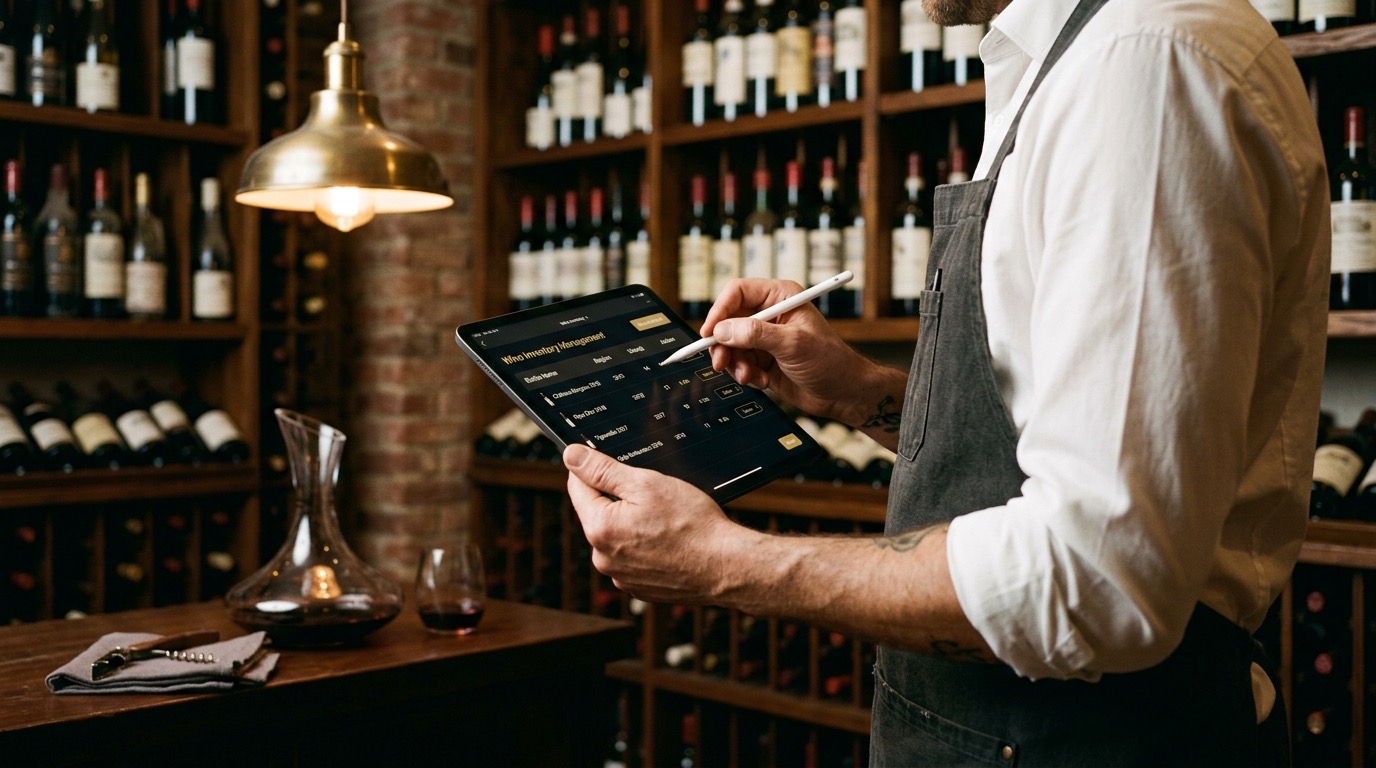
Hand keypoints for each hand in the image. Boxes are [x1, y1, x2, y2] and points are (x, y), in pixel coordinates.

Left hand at [563, 444, 756, 603]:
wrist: (726, 567)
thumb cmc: (693, 525)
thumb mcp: (647, 484)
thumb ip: (603, 469)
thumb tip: (571, 456)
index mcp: (600, 528)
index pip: (578, 487)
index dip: (593, 469)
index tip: (610, 463)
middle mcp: (603, 558)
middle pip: (597, 513)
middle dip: (617, 500)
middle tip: (652, 495)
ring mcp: (620, 577)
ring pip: (615, 537)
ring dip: (631, 525)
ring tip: (665, 522)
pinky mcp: (637, 588)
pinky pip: (631, 558)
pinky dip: (644, 548)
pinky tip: (668, 542)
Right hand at [703, 278, 879, 424]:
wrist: (842, 394)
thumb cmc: (829, 361)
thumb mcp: (792, 344)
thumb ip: (756, 335)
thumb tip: (722, 330)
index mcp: (781, 296)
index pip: (738, 293)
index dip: (720, 311)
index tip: (710, 333)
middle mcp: (770, 314)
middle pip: (728, 320)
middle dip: (724, 344)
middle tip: (722, 362)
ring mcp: (765, 338)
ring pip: (730, 345)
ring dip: (735, 364)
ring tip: (751, 377)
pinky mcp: (762, 359)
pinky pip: (739, 363)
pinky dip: (745, 375)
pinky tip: (762, 382)